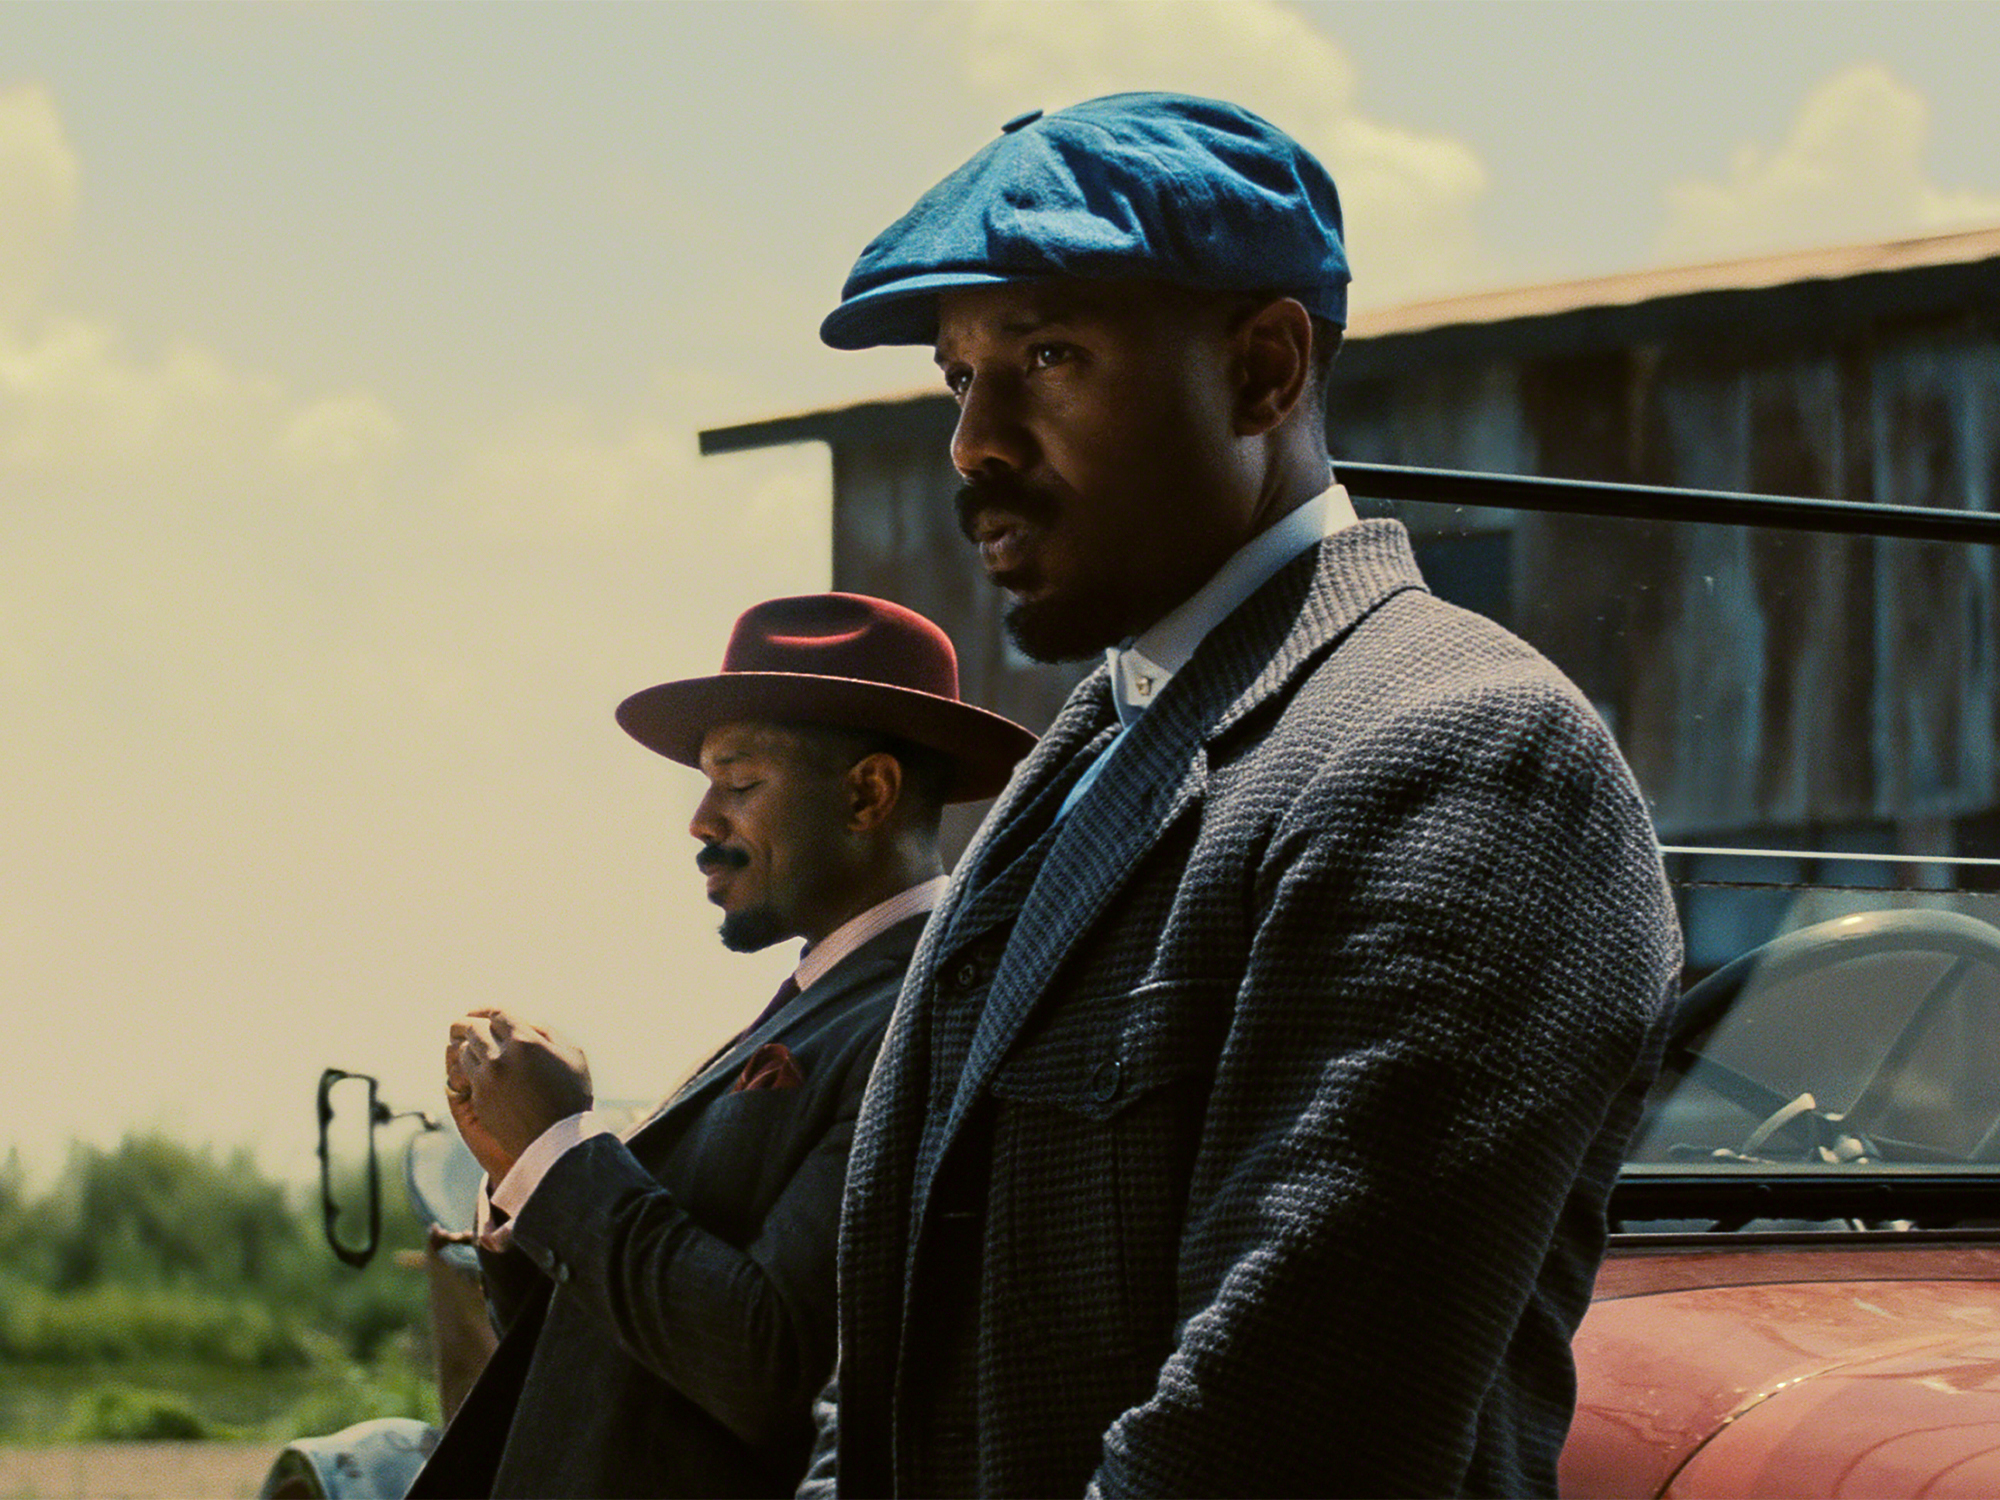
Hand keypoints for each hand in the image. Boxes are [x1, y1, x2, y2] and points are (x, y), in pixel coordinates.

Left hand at [444, 1008, 592, 1180]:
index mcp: (525, 1041)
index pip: (497, 1014)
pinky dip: (468, 1067)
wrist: (558, 1140)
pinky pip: (465, 1075)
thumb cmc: (572, 1095)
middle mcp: (500, 1056)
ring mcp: (487, 1079)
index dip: (487, 1010)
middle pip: (473, 1029)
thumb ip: (547, 1034)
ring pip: (464, 1051)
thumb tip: (524, 1023)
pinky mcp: (479, 1099)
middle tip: (461, 1023)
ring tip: (466, 1045)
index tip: (481, 1012)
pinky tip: (474, 1068)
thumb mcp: (572, 1056)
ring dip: (465, 1045)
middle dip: (466, 1023)